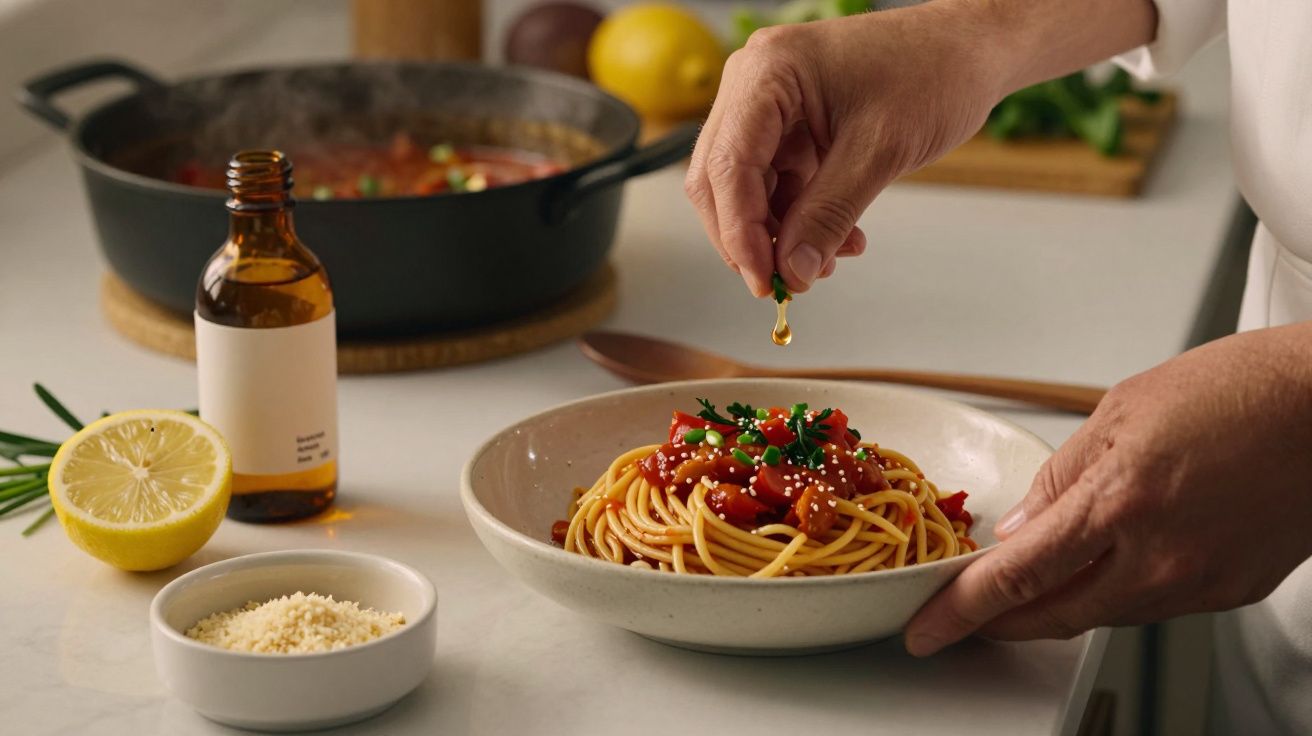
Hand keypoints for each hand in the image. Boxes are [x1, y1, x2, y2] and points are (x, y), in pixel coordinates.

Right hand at [684, 4, 1007, 296]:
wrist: (970, 50)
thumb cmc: (935, 70)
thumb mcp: (880, 150)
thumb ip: (829, 213)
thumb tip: (793, 270)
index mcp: (767, 72)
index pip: (729, 165)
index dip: (739, 231)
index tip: (764, 280)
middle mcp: (755, 84)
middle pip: (722, 179)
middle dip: (751, 238)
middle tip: (784, 283)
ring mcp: (770, 106)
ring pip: (747, 189)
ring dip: (780, 234)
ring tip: (824, 261)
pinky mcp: (791, 127)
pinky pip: (778, 185)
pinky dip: (800, 219)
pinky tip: (838, 238)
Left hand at [905, 322, 1311, 654]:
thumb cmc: (1238, 390)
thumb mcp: (1121, 412)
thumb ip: (1062, 478)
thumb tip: (1022, 529)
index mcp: (1121, 503)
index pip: (1017, 576)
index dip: (962, 610)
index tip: (926, 627)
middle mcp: (1160, 558)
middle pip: (1053, 614)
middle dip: (998, 622)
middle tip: (962, 615)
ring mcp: (1200, 583)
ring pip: (1102, 613)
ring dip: (1055, 605)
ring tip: (1025, 585)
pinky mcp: (1232, 591)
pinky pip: (1152, 605)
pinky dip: (1114, 591)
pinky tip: (1103, 566)